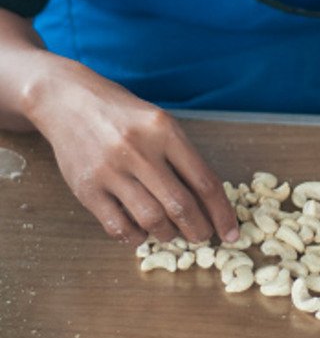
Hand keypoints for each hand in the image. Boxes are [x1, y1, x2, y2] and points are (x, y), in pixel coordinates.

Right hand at [29, 60, 238, 245]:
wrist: (70, 101)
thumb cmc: (123, 113)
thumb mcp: (159, 122)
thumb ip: (181, 156)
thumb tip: (208, 200)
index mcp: (164, 131)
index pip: (204, 180)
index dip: (221, 212)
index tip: (231, 232)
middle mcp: (139, 150)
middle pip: (180, 205)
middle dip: (199, 229)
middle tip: (203, 237)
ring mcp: (111, 171)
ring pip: (151, 219)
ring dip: (169, 235)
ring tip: (173, 233)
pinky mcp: (87, 189)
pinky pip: (118, 227)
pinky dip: (136, 237)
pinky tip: (142, 233)